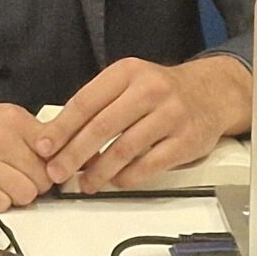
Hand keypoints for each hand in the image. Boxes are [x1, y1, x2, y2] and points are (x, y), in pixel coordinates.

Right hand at [0, 85, 59, 208]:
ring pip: (27, 195)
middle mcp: (3, 140)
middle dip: (33, 182)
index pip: (55, 152)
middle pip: (43, 178)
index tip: (44, 168)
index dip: (51, 165)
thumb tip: (52, 157)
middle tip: (15, 176)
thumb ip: (27, 135)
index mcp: (14, 120)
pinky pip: (3, 205)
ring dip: (16, 194)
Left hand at [34, 54, 246, 192]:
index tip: (44, 147)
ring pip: (125, 149)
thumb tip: (59, 137)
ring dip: (99, 171)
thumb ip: (98, 105)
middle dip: (74, 154)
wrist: (212, 93)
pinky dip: (128, 177)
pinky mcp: (186, 141)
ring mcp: (170, 115)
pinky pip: (149, 165)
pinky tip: (116, 181)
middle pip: (102, 127)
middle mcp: (149, 90)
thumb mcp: (128, 83)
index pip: (86, 102)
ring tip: (85, 183)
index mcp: (127, 72)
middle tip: (57, 172)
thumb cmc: (161, 91)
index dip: (61, 128)